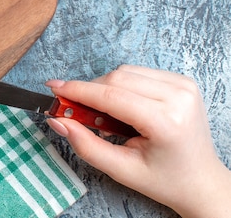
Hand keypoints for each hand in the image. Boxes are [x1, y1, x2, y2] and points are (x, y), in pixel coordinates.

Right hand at [45, 65, 230, 217]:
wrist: (200, 181)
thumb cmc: (164, 179)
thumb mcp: (121, 170)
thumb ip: (85, 144)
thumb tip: (58, 120)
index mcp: (167, 122)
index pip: (111, 95)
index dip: (77, 90)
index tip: (53, 88)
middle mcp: (179, 98)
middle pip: (116, 78)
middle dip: (89, 91)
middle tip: (73, 109)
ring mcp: (184, 86)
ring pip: (125, 72)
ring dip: (105, 88)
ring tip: (106, 115)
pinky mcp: (183, 81)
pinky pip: (138, 72)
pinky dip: (122, 85)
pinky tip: (124, 107)